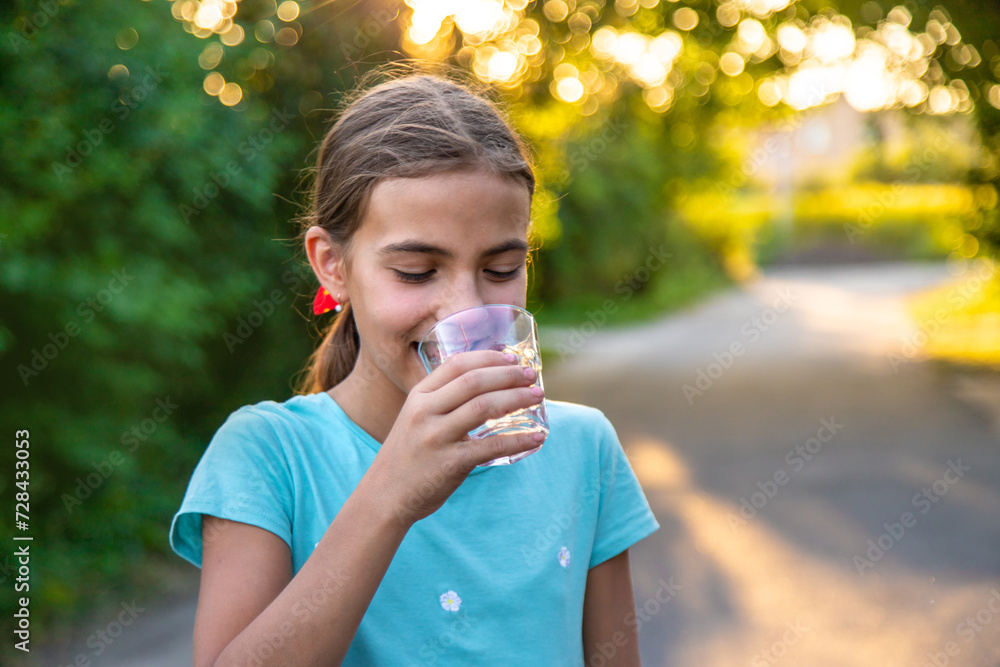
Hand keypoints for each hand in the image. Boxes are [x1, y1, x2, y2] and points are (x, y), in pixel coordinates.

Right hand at [368, 350, 545, 524]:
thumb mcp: (415, 418)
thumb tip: (486, 384)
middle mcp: (425, 411)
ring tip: (537, 397)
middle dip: (508, 375)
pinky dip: (519, 439)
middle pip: (475, 381)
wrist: (384, 496)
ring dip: (517, 398)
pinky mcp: (450, 463)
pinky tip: (537, 436)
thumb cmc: (407, 456)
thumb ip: (442, 401)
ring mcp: (436, 436)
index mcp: (418, 396)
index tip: (512, 359)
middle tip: (531, 376)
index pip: (457, 364)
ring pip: (484, 406)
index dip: (489, 358)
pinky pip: (492, 446)